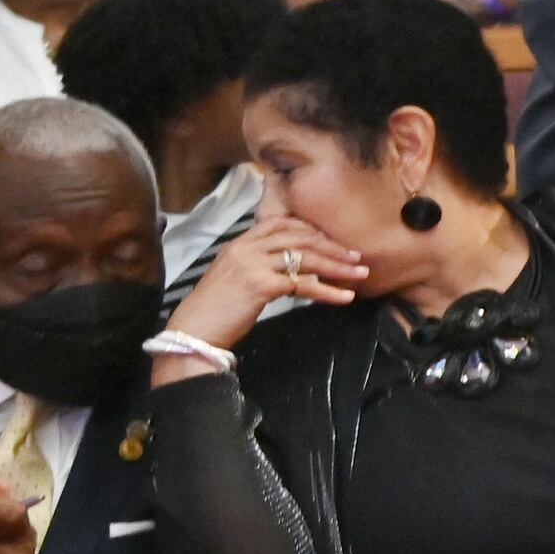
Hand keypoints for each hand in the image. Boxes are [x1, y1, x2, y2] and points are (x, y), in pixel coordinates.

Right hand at [165, 212, 368, 356]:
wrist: (194, 330)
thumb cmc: (216, 309)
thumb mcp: (235, 276)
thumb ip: (259, 264)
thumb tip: (292, 268)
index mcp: (240, 243)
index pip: (281, 223)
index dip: (311, 230)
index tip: (333, 241)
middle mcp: (246, 248)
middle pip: (299, 237)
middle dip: (332, 247)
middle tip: (357, 257)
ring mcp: (253, 264)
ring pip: (305, 258)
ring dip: (337, 267)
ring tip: (360, 274)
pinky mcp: (260, 285)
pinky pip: (302, 284)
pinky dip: (327, 291)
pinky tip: (343, 297)